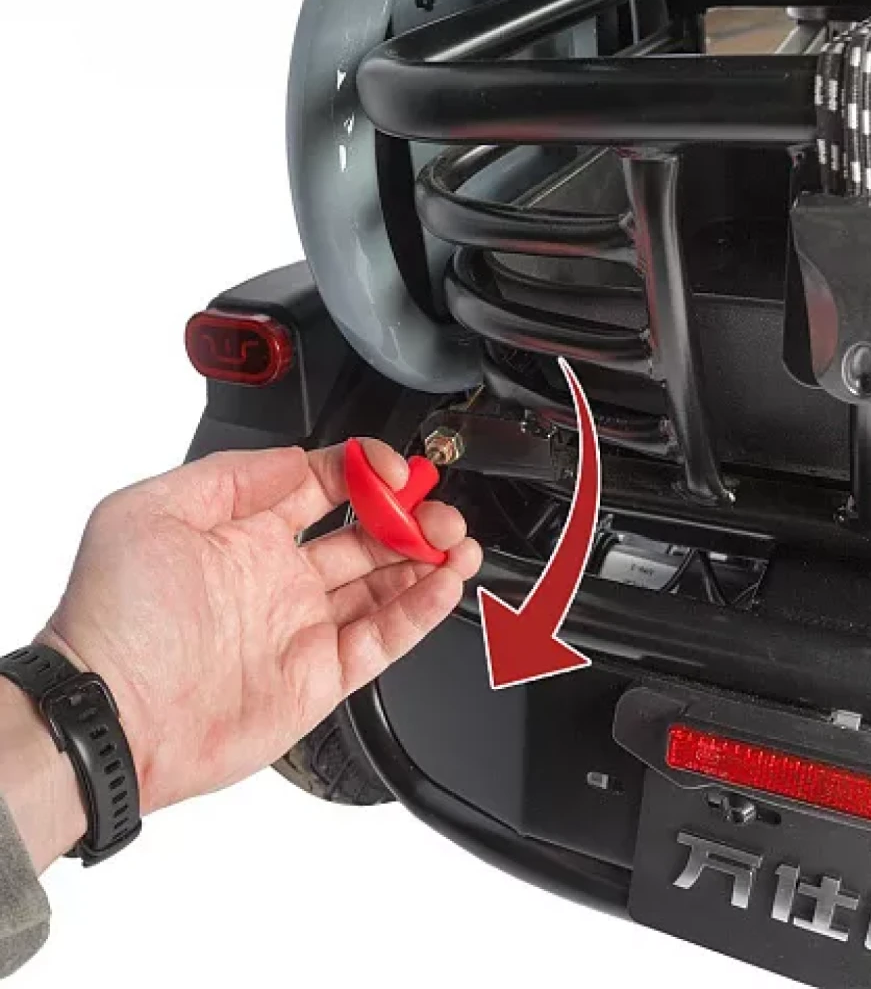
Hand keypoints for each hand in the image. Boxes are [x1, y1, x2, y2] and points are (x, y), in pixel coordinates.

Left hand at [36, 442, 480, 818]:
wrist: (110, 714)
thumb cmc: (114, 617)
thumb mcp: (151, 511)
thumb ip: (231, 475)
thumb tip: (299, 459)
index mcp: (244, 533)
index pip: (323, 486)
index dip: (364, 471)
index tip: (392, 468)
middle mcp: (280, 577)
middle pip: (366, 533)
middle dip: (410, 514)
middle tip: (437, 508)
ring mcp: (303, 626)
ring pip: (385, 584)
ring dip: (427, 559)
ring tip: (456, 541)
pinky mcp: (322, 675)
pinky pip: (384, 637)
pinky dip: (420, 610)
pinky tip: (444, 583)